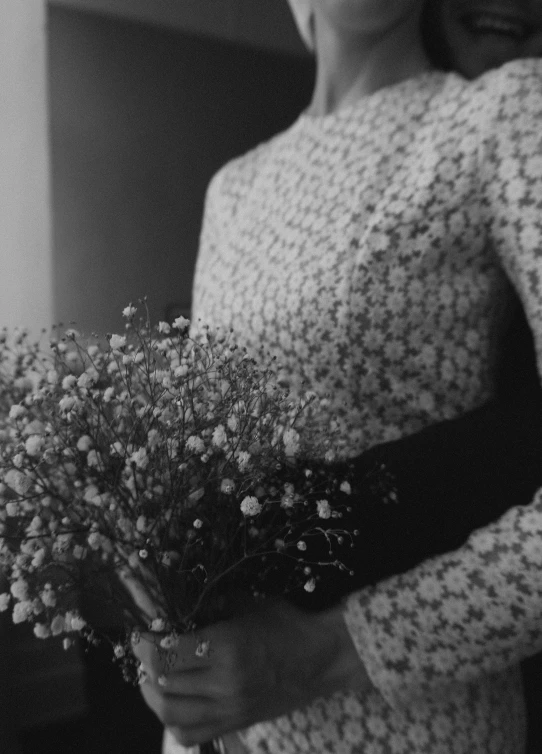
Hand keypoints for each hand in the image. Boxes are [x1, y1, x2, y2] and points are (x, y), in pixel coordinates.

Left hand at [132, 598, 371, 746]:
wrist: (322, 658)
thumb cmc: (286, 623)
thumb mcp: (248, 604)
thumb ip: (210, 606)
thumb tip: (175, 608)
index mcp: (227, 647)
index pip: (167, 653)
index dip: (144, 645)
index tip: (139, 634)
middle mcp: (225, 683)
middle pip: (163, 684)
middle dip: (144, 667)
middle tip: (143, 652)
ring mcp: (230, 708)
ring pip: (170, 713)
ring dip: (152, 695)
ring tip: (151, 677)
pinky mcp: (235, 724)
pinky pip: (191, 734)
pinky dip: (172, 721)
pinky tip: (172, 701)